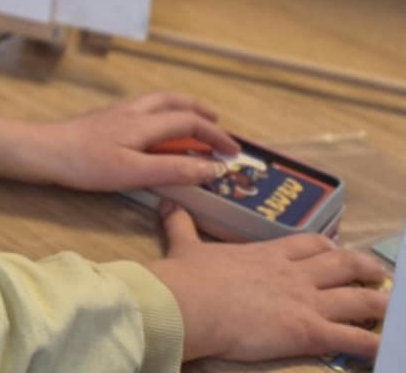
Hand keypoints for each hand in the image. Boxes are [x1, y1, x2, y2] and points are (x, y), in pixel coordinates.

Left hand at [0, 93, 238, 191]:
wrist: (41, 151)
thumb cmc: (86, 163)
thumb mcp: (134, 172)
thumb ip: (174, 169)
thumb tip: (213, 168)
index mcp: (144, 123)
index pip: (189, 122)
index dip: (215, 135)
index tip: (234, 152)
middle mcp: (132, 112)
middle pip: (172, 101)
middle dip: (199, 111)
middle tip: (218, 124)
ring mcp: (115, 114)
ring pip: (155, 102)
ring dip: (179, 109)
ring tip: (192, 122)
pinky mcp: (102, 120)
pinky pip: (141, 110)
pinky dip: (160, 114)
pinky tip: (154, 130)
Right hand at [147, 201, 389, 363]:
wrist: (188, 302)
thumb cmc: (187, 276)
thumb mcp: (185, 245)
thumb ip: (181, 224)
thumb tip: (167, 202)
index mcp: (266, 254)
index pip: (307, 244)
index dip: (327, 248)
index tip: (336, 251)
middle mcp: (293, 274)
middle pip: (340, 265)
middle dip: (363, 268)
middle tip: (378, 274)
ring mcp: (304, 301)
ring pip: (356, 299)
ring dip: (379, 304)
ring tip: (393, 306)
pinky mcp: (308, 330)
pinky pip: (351, 338)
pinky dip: (372, 344)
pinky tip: (386, 348)